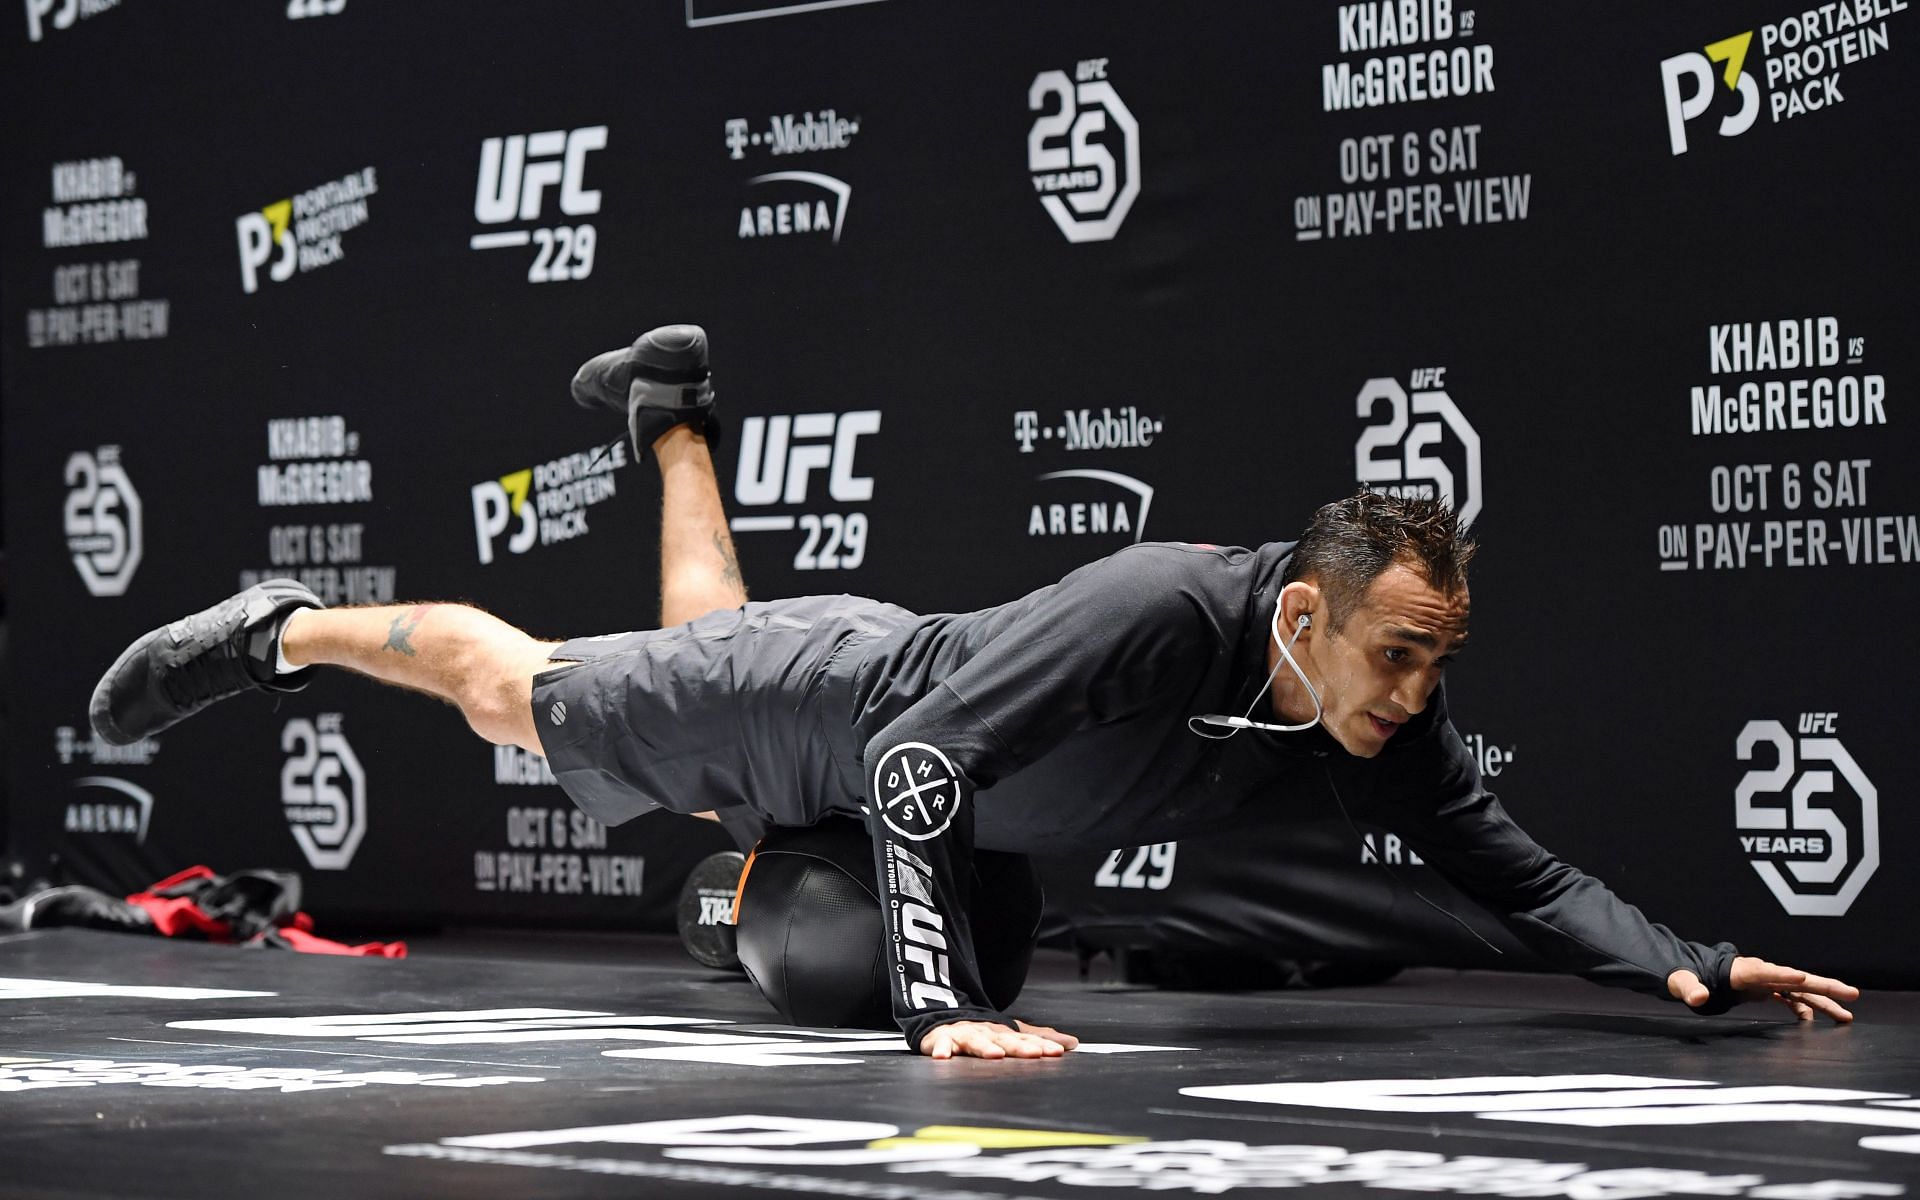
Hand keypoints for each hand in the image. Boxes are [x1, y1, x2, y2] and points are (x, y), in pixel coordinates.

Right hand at [918, 1019, 1079, 1059]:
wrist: (943, 1016)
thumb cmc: (981, 1032)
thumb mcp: (1011, 1035)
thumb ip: (1039, 1039)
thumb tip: (1072, 1043)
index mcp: (1003, 1033)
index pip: (1025, 1040)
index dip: (1041, 1046)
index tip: (1058, 1052)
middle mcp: (985, 1032)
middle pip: (1003, 1040)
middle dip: (1019, 1047)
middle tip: (1035, 1054)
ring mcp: (963, 1035)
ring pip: (975, 1040)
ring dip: (984, 1047)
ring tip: (995, 1055)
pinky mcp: (940, 1039)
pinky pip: (939, 1044)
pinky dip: (940, 1049)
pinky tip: (943, 1056)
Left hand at [1668, 956, 1858, 1022]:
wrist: (1691, 972)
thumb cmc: (1686, 977)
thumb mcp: (1682, 982)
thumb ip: (1688, 988)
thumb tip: (1697, 996)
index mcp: (1739, 971)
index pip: (1763, 972)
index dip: (1782, 975)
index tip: (1803, 977)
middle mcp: (1758, 973)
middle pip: (1795, 978)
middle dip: (1823, 986)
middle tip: (1851, 994)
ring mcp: (1764, 981)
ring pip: (1800, 990)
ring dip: (1824, 1001)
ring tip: (1847, 1016)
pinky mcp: (1765, 989)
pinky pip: (1790, 998)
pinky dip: (1804, 1008)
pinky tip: (1813, 1021)